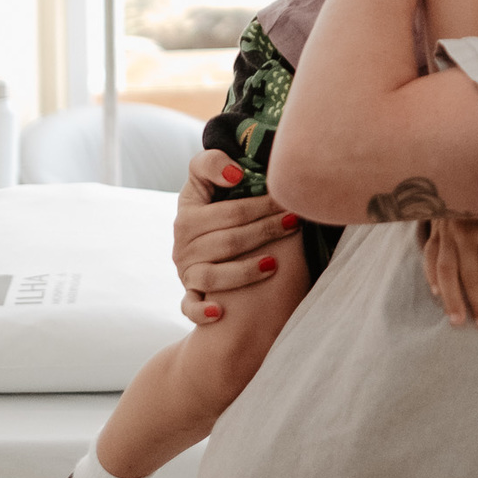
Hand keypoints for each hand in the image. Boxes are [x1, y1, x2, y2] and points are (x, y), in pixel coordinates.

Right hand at [173, 150, 300, 324]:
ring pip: (213, 273)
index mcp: (189, 206)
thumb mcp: (213, 185)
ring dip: (245, 269)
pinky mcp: (189, 293)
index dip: (222, 176)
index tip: (243, 177)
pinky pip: (189, 306)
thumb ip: (217, 166)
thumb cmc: (223, 214)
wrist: (211, 257)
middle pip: (227, 234)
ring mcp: (185, 268)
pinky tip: (219, 312)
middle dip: (263, 225)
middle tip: (294, 219)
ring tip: (275, 264)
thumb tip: (238, 173)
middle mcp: (183, 238)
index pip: (201, 182)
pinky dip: (201, 311)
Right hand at [421, 216, 477, 327]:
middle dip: (477, 303)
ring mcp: (447, 231)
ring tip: (457, 320)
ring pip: (446, 270)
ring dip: (451, 297)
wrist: (471, 168)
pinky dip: (431, 274)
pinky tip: (436, 292)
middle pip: (470, 276)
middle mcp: (466, 232)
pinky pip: (430, 255)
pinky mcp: (435, 227)